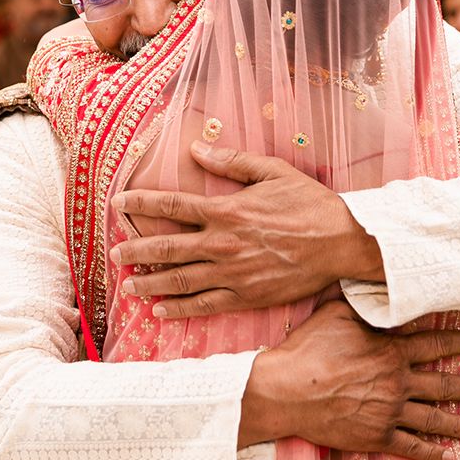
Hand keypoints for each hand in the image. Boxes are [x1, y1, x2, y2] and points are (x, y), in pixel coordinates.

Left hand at [115, 142, 383, 316]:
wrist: (344, 242)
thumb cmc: (312, 204)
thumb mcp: (274, 172)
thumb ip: (232, 162)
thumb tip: (197, 149)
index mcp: (227, 210)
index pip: (171, 204)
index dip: (141, 202)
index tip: (118, 203)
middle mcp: (223, 243)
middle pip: (167, 247)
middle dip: (136, 250)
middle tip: (115, 255)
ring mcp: (233, 273)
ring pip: (180, 279)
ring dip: (150, 282)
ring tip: (129, 285)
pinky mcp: (248, 296)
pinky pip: (206, 304)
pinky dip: (180, 308)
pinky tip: (162, 311)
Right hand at [240, 300, 459, 459]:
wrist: (285, 391)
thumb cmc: (307, 350)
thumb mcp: (337, 313)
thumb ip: (364, 302)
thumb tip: (376, 282)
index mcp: (392, 352)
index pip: (436, 346)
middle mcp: (398, 383)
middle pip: (443, 385)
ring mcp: (389, 412)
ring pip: (433, 419)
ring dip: (457, 424)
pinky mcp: (376, 436)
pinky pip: (410, 446)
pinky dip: (430, 453)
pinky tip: (445, 456)